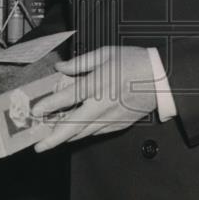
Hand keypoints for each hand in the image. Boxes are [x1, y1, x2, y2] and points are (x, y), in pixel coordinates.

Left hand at [31, 46, 156, 151]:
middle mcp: (102, 104)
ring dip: (65, 138)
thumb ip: (80, 62)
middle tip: (38, 146)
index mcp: (98, 83)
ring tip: (50, 142)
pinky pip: (96, 132)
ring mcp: (111, 117)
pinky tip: (73, 135)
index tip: (36, 111)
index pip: (68, 97)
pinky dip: (82, 135)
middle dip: (54, 138)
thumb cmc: (135, 62)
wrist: (162, 78)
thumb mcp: (106, 53)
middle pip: (74, 125)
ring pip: (84, 133)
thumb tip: (60, 67)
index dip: (50, 105)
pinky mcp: (119, 124)